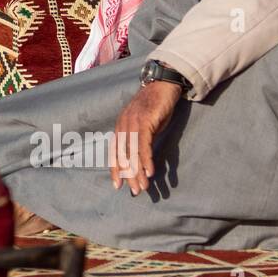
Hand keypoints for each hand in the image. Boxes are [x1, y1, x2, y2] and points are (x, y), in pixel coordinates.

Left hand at [110, 81, 181, 195]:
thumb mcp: (145, 126)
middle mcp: (123, 126)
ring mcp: (132, 123)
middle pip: (123, 155)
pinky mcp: (144, 121)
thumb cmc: (154, 107)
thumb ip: (140, 140)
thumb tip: (142, 160)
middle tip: (135, 191)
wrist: (162, 85)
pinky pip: (143, 144)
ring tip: (143, 187)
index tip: (117, 185)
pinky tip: (150, 172)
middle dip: (128, 175)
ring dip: (137, 172)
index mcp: (120, 128)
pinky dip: (146, 159)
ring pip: (132, 153)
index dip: (115, 169)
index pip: (115, 152)